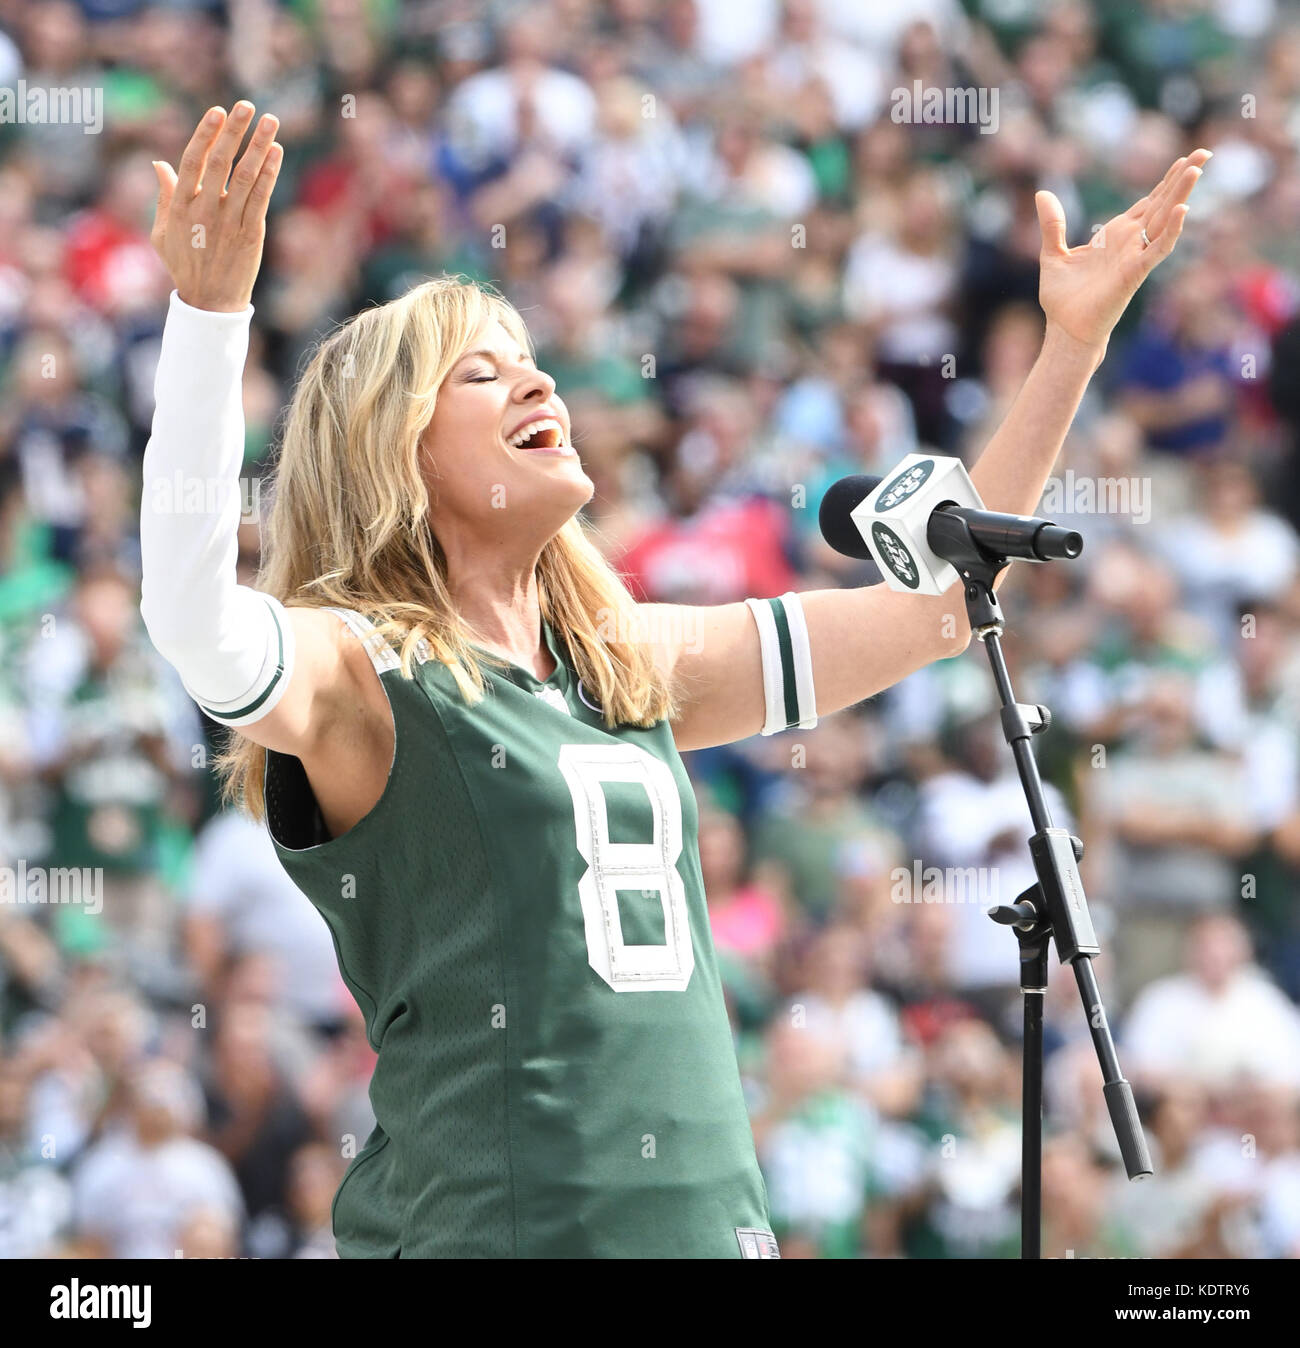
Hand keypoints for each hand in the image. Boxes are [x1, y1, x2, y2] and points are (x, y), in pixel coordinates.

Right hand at [150, 101, 281, 312]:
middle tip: (247, 106)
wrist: (210, 303)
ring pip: (246, 177)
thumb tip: (159, 164)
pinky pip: (261, 198)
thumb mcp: (162, 232)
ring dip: (259, 146)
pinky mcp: (250, 234)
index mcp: (180, 206)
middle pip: (220, 162)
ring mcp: (229, 222)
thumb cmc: (184, 265)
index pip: (193, 161)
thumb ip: (164, 197)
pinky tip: (276, 152)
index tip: (218, 111)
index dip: (206, 134)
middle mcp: (205, 210)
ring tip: (271, 121)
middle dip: (235, 131)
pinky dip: (270, 173)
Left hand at [1035, 149, 1211, 350]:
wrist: (1065, 329)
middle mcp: (1131, 242)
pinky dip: (1171, 231)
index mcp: (1116, 234)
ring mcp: (1135, 256)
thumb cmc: (1063, 298)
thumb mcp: (1052, 254)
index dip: (1167, 180)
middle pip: (1162, 203)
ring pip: (1164, 220)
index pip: (1148, 201)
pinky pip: (1157, 249)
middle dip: (1183, 178)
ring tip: (1198, 169)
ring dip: (1181, 195)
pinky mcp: (1135, 273)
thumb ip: (1052, 224)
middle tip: (1206, 151)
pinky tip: (1182, 211)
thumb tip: (1042, 193)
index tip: (1187, 158)